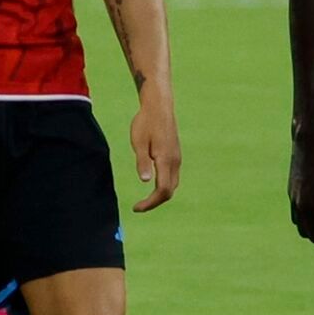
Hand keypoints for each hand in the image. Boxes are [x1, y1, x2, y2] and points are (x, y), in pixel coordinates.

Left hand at [130, 94, 181, 211]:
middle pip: (169, 191)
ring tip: (145, 199)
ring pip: (172, 184)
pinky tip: (153, 184)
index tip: (136, 208)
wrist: (159, 106)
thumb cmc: (145, 122)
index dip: (150, 203)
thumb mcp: (138, 142)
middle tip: (139, 207)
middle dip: (155, 202)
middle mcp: (175, 162)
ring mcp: (177, 158)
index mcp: (165, 160)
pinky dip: (164, 186)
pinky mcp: (175, 154)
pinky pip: (172, 176)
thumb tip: (145, 181)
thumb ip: (142, 162)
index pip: (162, 191)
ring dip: (160, 195)